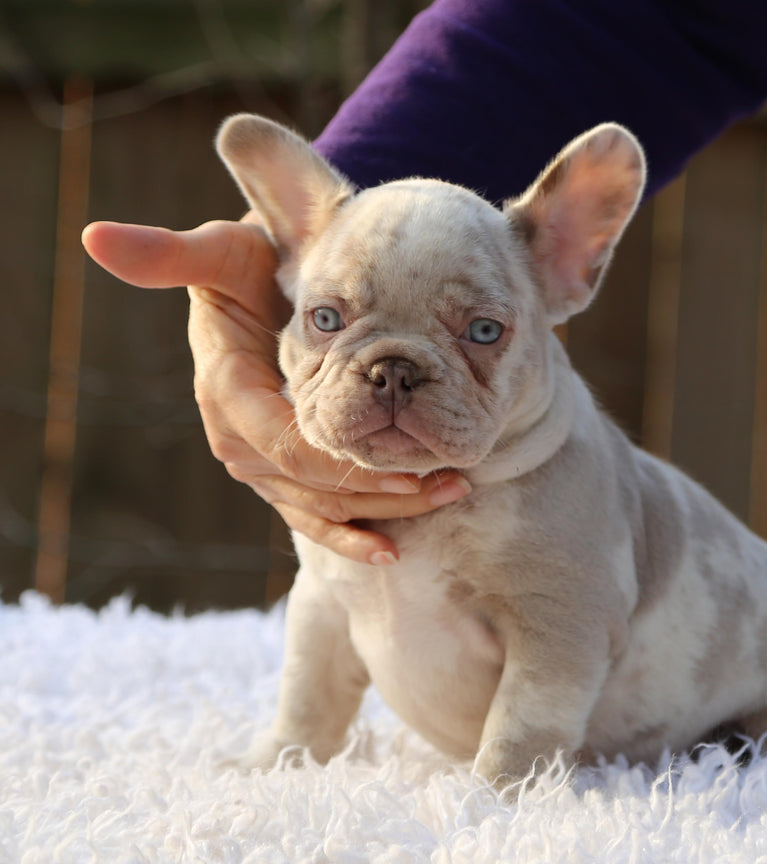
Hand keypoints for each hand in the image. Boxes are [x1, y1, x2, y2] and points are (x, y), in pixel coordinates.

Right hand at [81, 219, 469, 564]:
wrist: (263, 282)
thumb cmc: (250, 261)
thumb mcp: (219, 250)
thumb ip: (171, 254)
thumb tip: (94, 237)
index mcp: (226, 392)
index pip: (286, 446)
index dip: (346, 465)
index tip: (408, 467)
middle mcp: (238, 438)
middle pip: (314, 486)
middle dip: (383, 492)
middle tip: (451, 483)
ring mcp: (260, 463)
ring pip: (321, 506)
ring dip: (385, 512)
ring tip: (449, 496)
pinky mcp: (281, 474)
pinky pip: (313, 516)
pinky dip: (352, 534)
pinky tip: (392, 549)